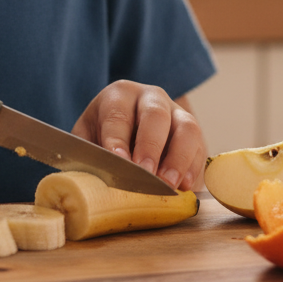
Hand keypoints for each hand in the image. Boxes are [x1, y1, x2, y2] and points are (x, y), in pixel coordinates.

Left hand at [72, 80, 206, 191]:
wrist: (126, 133)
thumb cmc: (101, 136)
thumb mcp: (86, 139)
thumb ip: (85, 155)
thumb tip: (82, 180)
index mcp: (119, 95)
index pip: (118, 114)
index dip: (118, 139)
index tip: (119, 161)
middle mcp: (150, 97)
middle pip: (156, 115)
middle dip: (151, 146)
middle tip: (146, 173)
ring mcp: (176, 113)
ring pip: (186, 127)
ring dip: (178, 158)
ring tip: (169, 184)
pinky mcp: (192, 133)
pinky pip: (199, 147)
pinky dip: (193, 167)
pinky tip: (185, 186)